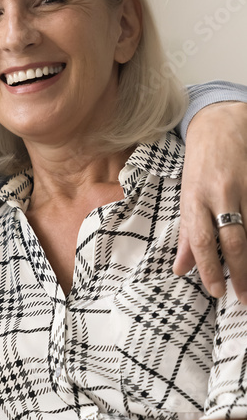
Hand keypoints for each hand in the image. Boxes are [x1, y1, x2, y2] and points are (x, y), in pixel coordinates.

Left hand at [174, 101, 246, 302]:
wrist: (221, 122)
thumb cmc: (200, 164)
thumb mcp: (186, 196)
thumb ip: (186, 235)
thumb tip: (179, 269)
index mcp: (194, 198)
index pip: (200, 241)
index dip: (208, 269)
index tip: (217, 291)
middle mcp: (219, 193)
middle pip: (233, 240)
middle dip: (240, 272)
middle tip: (244, 297)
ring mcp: (244, 187)